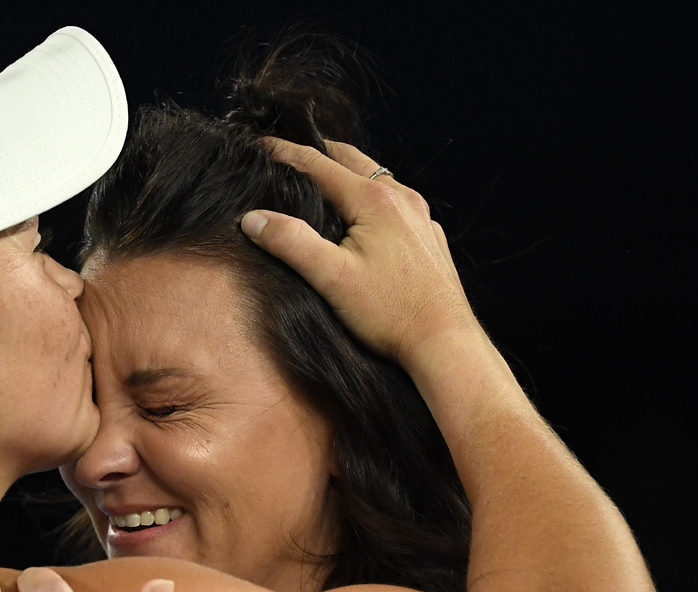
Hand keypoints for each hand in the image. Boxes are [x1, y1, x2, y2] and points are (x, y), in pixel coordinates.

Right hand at [241, 138, 479, 367]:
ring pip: (378, 179)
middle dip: (318, 152)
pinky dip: (371, 197)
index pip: (318, 163)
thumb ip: (291, 242)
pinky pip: (397, 203)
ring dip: (348, 173)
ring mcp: (420, 217)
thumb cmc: (390, 313)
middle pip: (352, 160)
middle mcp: (402, 199)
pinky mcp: (429, 237)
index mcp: (374, 200)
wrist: (444, 342)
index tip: (259, 144)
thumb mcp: (331, 278)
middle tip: (290, 153)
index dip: (284, 152)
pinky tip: (363, 217)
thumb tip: (253, 218)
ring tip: (322, 180)